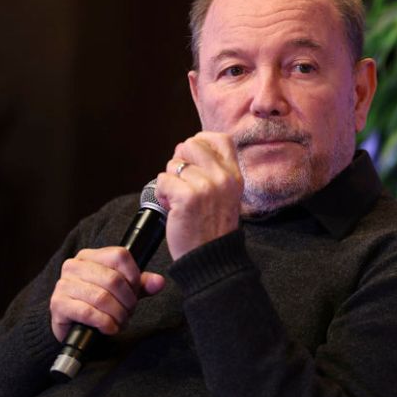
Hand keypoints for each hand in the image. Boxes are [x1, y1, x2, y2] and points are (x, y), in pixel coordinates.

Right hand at [50, 247, 165, 341]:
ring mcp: (63, 284)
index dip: (134, 276)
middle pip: (113, 279)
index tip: (136, 291)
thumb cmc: (100, 303)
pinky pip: (88, 313)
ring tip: (120, 320)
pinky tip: (109, 327)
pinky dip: (105, 323)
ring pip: (102, 297)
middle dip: (127, 300)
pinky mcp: (58, 304)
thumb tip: (159, 282)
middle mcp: (74, 265)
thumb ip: (142, 284)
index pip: (120, 255)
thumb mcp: (124, 290)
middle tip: (129, 311)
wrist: (74, 326)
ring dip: (117, 314)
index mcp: (91, 255)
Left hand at [155, 132, 242, 260]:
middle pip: (191, 144)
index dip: (200, 141)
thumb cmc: (213, 229)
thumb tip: (189, 148)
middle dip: (179, 160)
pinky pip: (163, 180)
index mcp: (235, 176)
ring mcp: (207, 186)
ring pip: (173, 164)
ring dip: (169, 181)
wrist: (211, 258)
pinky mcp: (188, 197)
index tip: (192, 159)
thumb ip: (215, 172)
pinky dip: (161, 194)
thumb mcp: (226, 195)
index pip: (219, 138)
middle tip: (181, 181)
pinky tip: (171, 207)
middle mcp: (224, 178)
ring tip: (178, 199)